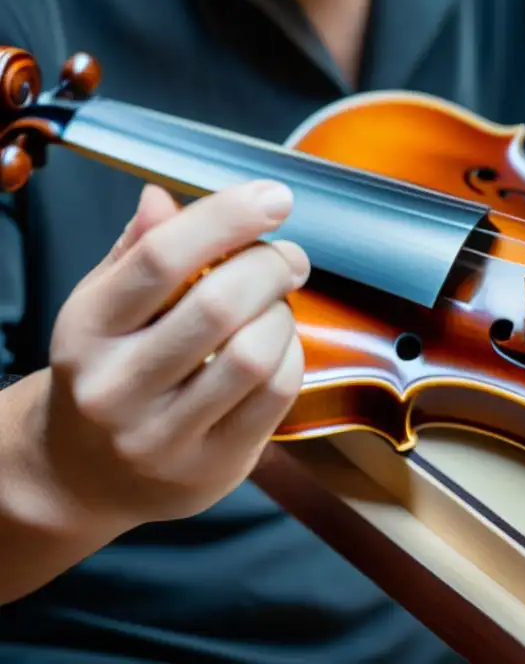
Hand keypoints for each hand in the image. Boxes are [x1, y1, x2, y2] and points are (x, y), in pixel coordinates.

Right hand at [38, 180, 309, 531]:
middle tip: (289, 257)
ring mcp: (163, 434)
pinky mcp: (211, 465)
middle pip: (218, 305)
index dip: (226, 218)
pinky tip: (279, 346)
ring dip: (283, 313)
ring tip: (278, 304)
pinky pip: (275, 394)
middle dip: (269, 266)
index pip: (160, 259)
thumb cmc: (107, 372)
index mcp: (87, 329)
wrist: (84, 476)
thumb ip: (136, 253)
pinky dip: (292, 355)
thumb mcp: (103, 309)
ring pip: (254, 352)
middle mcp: (116, 386)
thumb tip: (163, 197)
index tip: (272, 197)